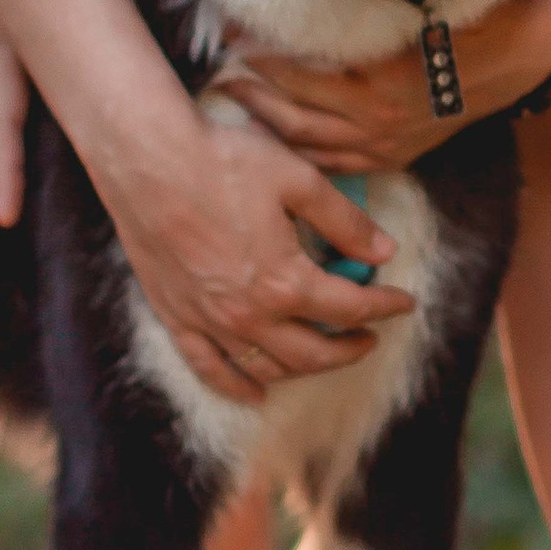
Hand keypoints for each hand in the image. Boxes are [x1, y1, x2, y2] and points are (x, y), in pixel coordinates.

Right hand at [100, 112, 411, 404]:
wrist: (146, 158)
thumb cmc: (223, 160)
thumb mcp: (298, 180)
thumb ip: (345, 221)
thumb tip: (385, 252)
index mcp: (285, 281)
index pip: (350, 307)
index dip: (384, 306)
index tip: (404, 301)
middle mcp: (249, 314)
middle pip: (314, 352)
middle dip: (350, 347)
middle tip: (370, 336)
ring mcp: (210, 322)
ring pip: (269, 367)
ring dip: (305, 367)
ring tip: (324, 352)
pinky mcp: (176, 316)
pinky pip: (210, 368)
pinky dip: (237, 385)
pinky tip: (256, 391)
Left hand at [221, 0, 550, 170]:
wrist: (523, 58)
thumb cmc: (470, 17)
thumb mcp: (416, 3)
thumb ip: (362, 5)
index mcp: (375, 84)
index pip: (294, 74)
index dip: (255, 54)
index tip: (226, 33)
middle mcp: (375, 124)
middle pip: (290, 119)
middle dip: (249, 96)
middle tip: (217, 72)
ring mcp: (385, 146)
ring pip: (309, 148)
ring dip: (268, 127)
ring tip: (236, 104)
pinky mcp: (396, 156)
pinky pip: (336, 165)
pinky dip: (302, 154)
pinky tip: (279, 141)